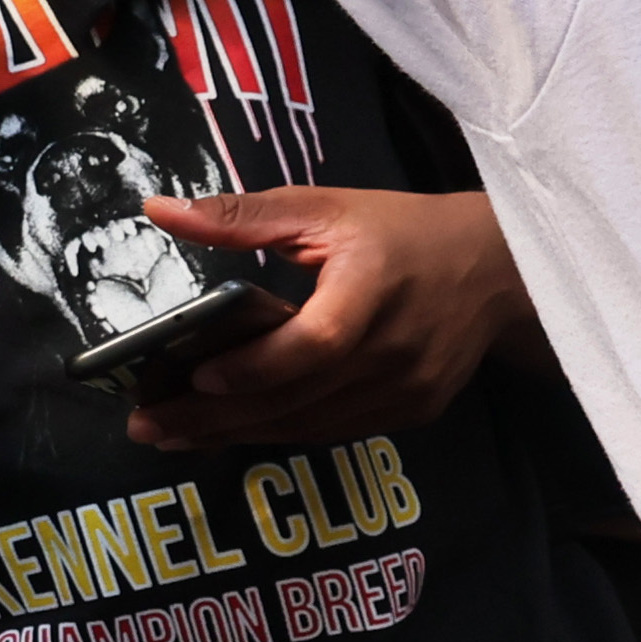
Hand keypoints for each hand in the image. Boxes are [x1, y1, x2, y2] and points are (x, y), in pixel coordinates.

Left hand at [121, 187, 525, 450]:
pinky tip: (231, 432)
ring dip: (239, 435)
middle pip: (298, 399)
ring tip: (172, 434)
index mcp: (373, 290)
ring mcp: (408, 390)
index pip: (313, 344)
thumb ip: (240, 215)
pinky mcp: (412, 412)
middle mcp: (395, 351)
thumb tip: (157, 210)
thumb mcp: (323, 207)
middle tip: (146, 426)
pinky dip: (281, 432)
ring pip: (311, 425)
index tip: (193, 375)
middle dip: (215, 418)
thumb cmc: (399, 231)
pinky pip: (334, 431)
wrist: (494, 270)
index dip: (253, 368)